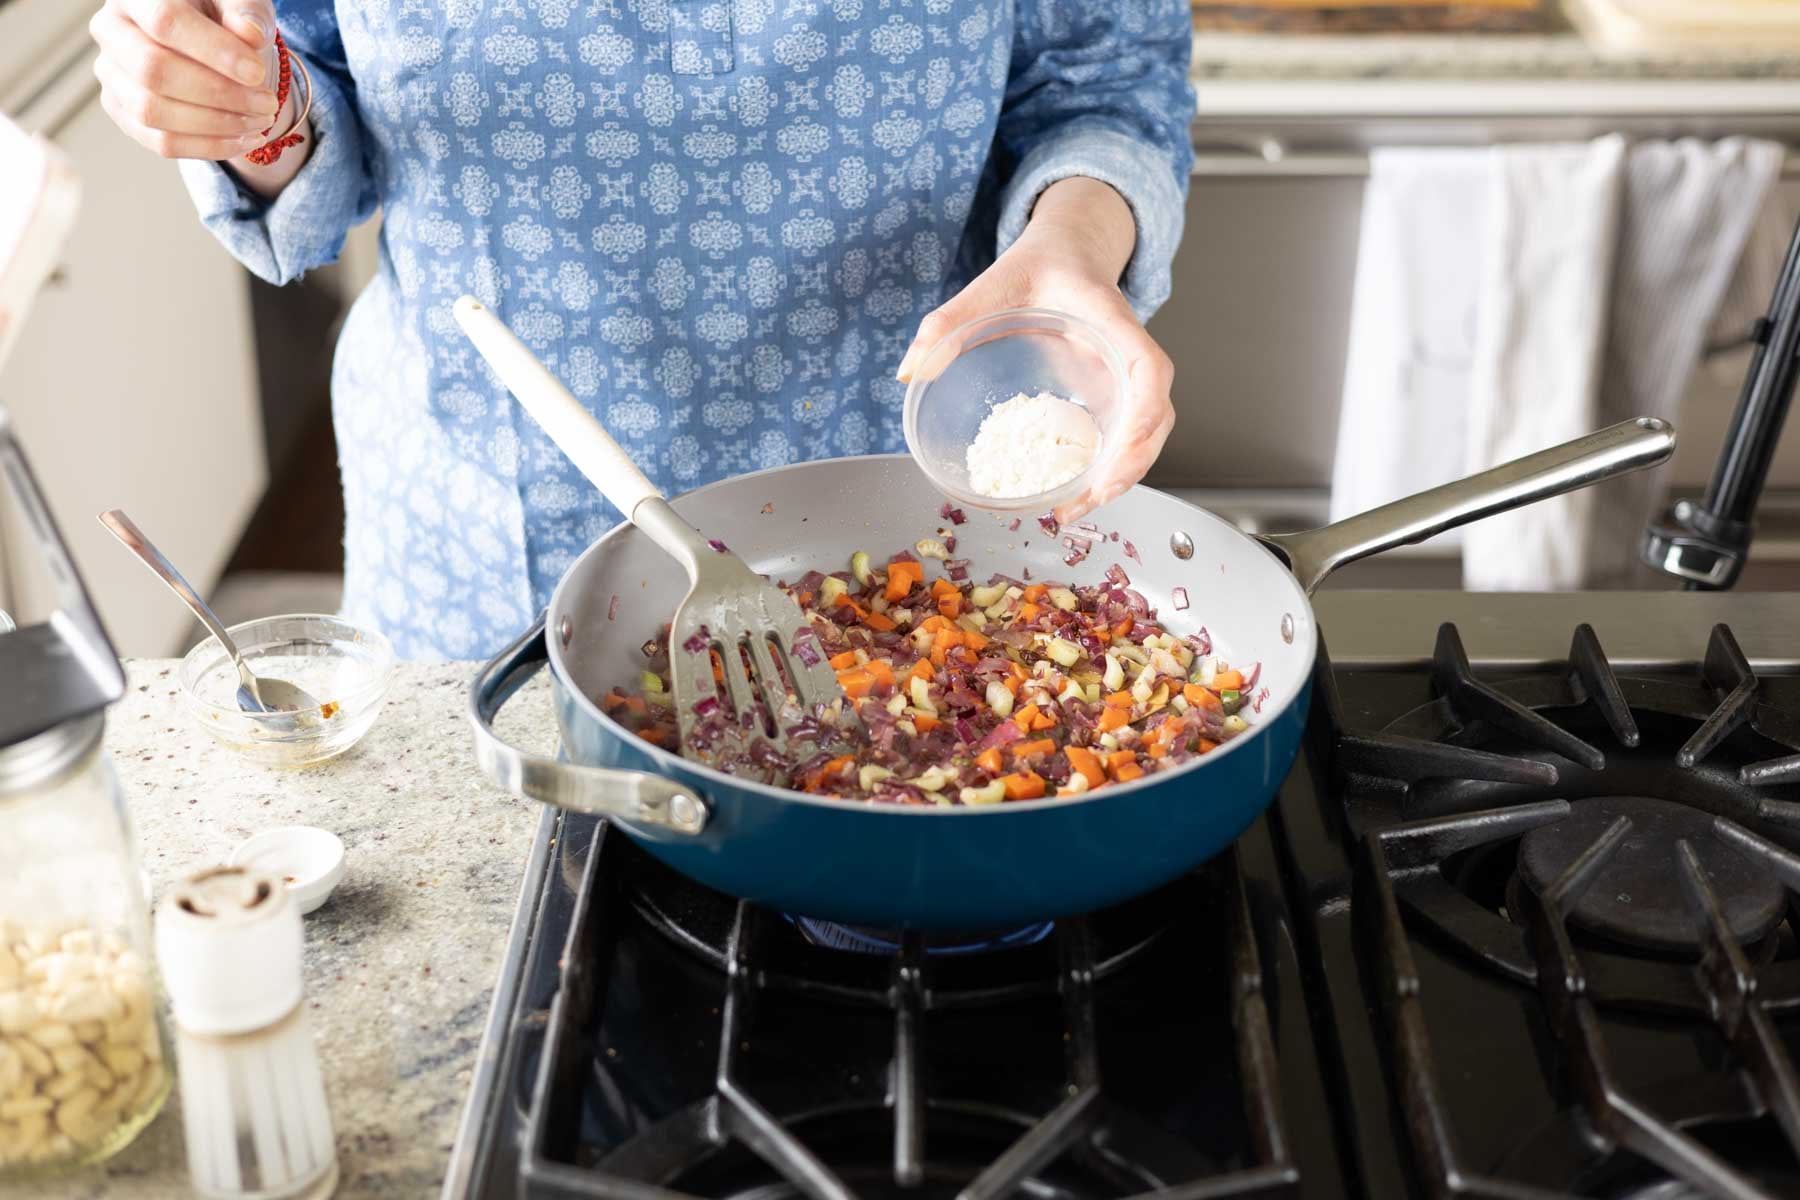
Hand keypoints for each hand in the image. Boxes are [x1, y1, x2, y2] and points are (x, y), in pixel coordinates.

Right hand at [90, 0, 279, 160]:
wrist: (212, 44)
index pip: (165, 20)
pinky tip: (246, 139)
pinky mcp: (122, 111)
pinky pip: (161, 142)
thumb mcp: (240, 2)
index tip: (257, 73)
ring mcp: (111, 74)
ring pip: (153, 111)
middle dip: (219, 94)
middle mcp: (111, 31)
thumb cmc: (224, 15)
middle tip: (267, 103)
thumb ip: (245, 9)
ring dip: (216, 125)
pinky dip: (209, 146)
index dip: (214, 50)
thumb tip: (250, 34)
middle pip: (153, 70)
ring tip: (260, 121)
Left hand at [896, 177, 1174, 524]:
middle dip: (1130, 464)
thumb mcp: (990, 284)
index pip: (1149, 368)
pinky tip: (1076, 492)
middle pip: (1156, 416)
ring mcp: (1126, 376)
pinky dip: (1109, 467)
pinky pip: (1125, 434)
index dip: (1144, 412)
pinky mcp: (1116, 393)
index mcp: (1111, 321)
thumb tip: (909, 371)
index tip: (1121, 450)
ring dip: (1120, 476)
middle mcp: (1128, 353)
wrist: (1067, 254)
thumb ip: (948, 323)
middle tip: (1087, 500)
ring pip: (1146, 433)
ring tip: (1074, 508)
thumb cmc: (1037, 267)